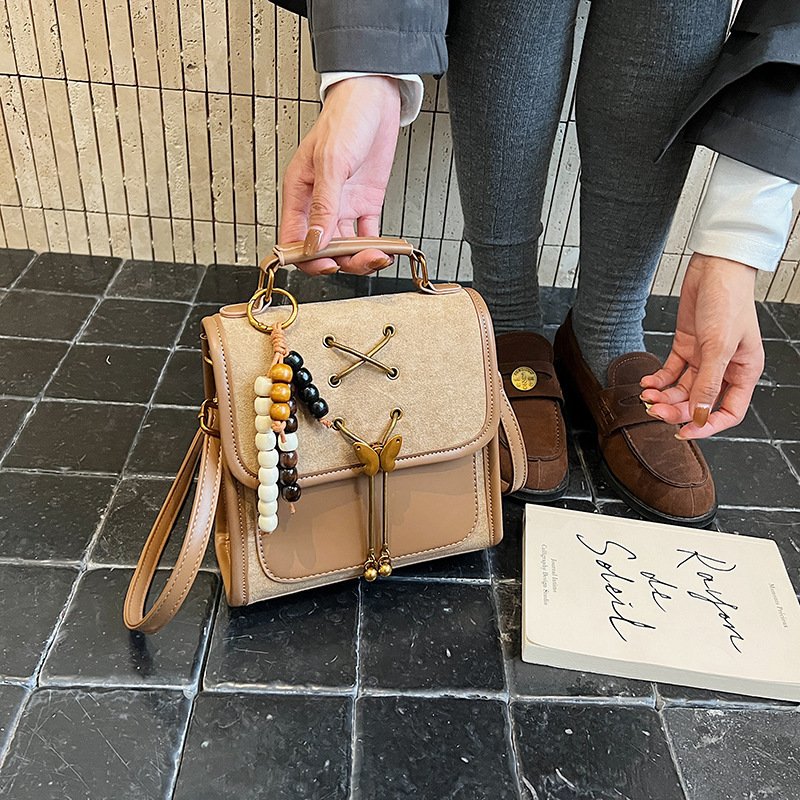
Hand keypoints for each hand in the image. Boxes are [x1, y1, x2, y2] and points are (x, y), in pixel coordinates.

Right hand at [279, 76, 400, 274]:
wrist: (375, 98)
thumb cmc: (345, 118)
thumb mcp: (331, 162)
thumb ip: (323, 205)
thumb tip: (315, 241)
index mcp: (299, 193)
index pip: (294, 238)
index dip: (307, 258)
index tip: (326, 265)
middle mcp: (319, 203)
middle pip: (323, 247)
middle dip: (341, 260)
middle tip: (361, 261)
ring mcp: (343, 205)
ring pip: (346, 245)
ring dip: (361, 256)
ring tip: (379, 256)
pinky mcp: (365, 203)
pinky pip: (367, 234)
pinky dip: (376, 245)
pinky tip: (385, 249)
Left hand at [640, 253, 764, 438]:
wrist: (714, 269)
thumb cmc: (728, 301)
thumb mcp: (718, 346)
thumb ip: (708, 383)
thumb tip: (700, 415)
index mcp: (744, 371)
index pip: (729, 412)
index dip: (707, 426)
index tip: (684, 432)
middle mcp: (725, 368)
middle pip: (699, 402)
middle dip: (676, 410)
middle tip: (654, 411)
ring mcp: (705, 357)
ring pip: (683, 389)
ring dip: (664, 396)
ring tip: (646, 395)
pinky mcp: (688, 345)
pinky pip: (672, 371)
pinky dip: (659, 378)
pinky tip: (646, 381)